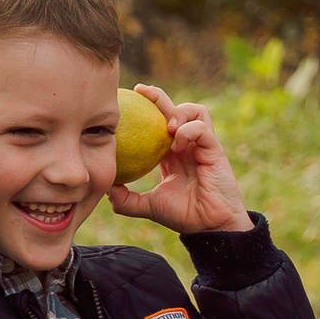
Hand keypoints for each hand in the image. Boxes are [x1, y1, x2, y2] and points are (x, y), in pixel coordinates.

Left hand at [105, 84, 253, 233]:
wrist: (209, 227)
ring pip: (196, 111)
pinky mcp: (215, 150)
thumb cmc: (184, 216)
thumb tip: (104, 190)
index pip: (158, 124)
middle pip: (175, 109)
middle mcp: (188, 145)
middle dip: (158, 96)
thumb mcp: (148, 206)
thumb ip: (126, 200)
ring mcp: (203, 146)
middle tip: (141, 91)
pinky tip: (176, 145)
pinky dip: (188, 131)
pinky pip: (202, 129)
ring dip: (179, 112)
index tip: (127, 100)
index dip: (145, 109)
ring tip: (167, 126)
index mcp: (172, 154)